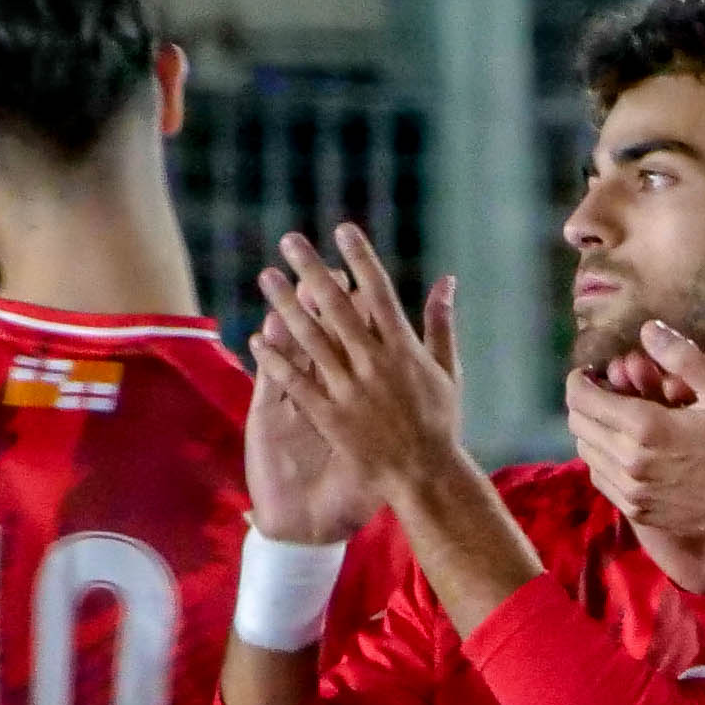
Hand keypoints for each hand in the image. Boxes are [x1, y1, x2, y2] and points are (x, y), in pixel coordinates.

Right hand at [243, 274, 374, 541]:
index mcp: (350, 396)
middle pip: (321, 340)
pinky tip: (261, 336)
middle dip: (320, 308)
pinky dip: (268, 362)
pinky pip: (271, 387)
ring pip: (291, 358)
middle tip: (322, 272)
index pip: (356, 347)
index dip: (361, 319)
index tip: (365, 285)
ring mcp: (293, 405)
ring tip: (285, 288)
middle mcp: (321, 393)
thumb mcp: (378, 451)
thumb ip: (395, 423)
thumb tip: (420, 393)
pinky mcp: (270, 421)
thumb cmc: (350, 489)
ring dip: (287, 322)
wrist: (310, 525)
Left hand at [249, 227, 468, 499]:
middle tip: (290, 240)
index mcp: (403, 349)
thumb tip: (446, 280)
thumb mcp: (447, 370)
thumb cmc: (440, 422)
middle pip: (337, 307)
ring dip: (285, 305)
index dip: (360, 259)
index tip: (343, 229)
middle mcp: (374, 364)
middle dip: (313, 270)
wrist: (426, 476)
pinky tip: (256, 336)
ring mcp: (349, 390)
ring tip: (267, 276)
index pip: (379, 292)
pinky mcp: (330, 416)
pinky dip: (276, 360)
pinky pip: (296, 382)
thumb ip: (441, 323)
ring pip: (310, 338)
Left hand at [568, 322, 704, 571]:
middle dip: (586, 403)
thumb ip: (682, 357)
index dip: (580, 378)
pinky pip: (601, 479)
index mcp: (644, 426)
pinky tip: (626, 454)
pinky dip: (604, 461)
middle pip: (578, 424)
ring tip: (617, 423)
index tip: (595, 372)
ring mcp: (629, 490)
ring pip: (586, 453)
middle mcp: (626, 459)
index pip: (581, 397)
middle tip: (609, 394)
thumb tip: (647, 330)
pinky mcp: (638, 511)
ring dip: (595, 432)